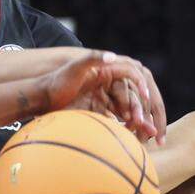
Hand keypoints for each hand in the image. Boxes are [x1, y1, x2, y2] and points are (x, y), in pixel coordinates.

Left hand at [45, 52, 166, 142]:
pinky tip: (131, 137)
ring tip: (147, 135)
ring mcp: (105, 97)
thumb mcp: (74, 68)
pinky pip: (116, 118)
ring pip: (128, 109)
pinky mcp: (99, 109)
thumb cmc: (57, 81)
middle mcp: (109, 83)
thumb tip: (112, 56)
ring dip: (139, 121)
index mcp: (107, 70)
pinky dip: (125, 127)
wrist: (42, 99)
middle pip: (134, 95)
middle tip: (151, 125)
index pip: (133, 73)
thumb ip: (92, 58)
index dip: (140, 84)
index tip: (143, 97)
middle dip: (145, 109)